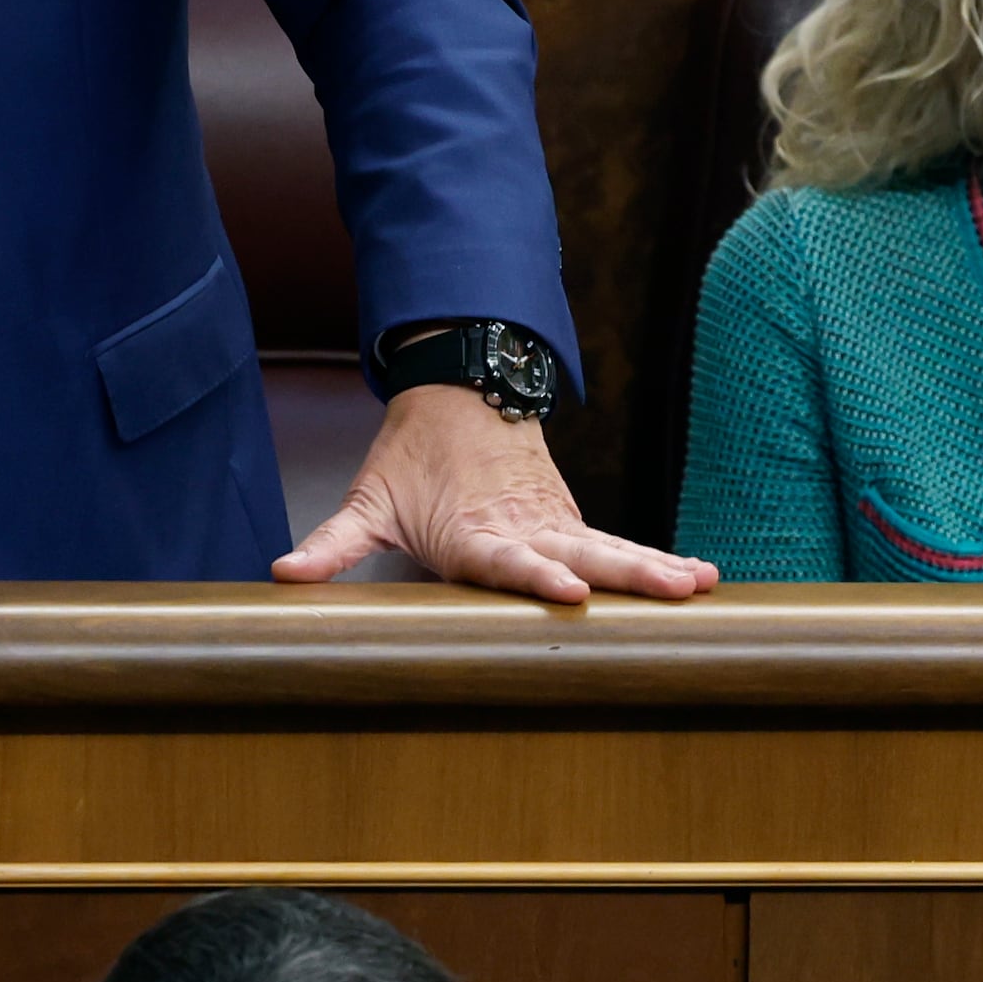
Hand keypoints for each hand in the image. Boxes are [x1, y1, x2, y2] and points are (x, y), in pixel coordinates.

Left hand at [275, 388, 718, 607]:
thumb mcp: (368, 499)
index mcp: (473, 532)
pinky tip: (699, 579)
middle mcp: (522, 528)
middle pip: (580, 554)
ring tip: (697, 586)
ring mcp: (552, 523)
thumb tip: (283, 572)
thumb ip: (333, 543)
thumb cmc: (412, 455)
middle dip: (624, 575)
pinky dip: (657, 560)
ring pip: (609, 549)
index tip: (570, 590)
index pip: (508, 559)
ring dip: (652, 568)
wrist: (457, 390)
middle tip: (668, 591)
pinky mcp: (568, 521)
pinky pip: (617, 546)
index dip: (536, 574)